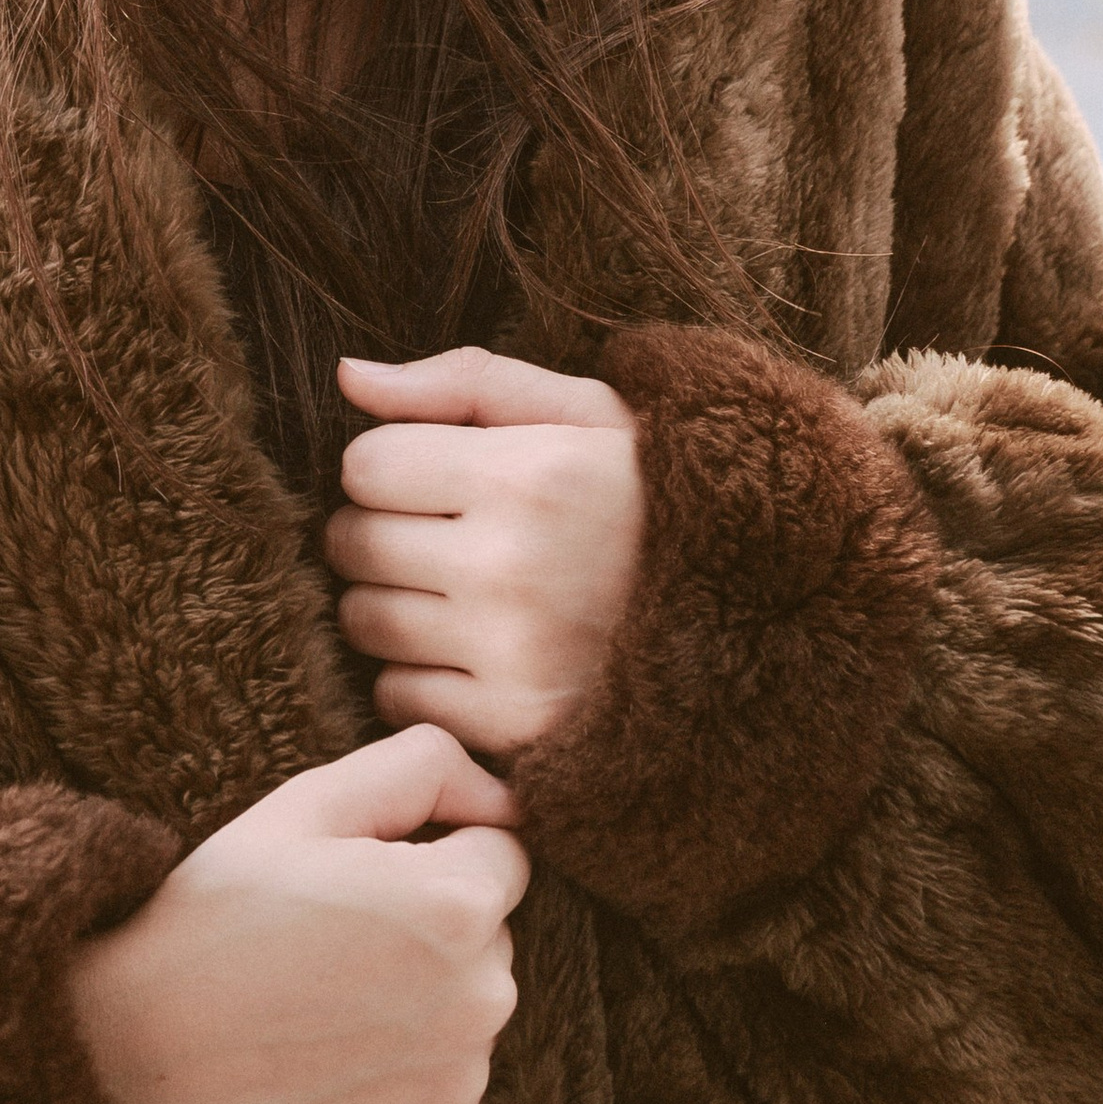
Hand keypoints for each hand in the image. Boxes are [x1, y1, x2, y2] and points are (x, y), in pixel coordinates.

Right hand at [64, 728, 525, 1103]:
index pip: (500, 854)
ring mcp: (461, 1085)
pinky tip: (327, 1067)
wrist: (132, 1054)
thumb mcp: (309, 803)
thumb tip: (508, 800)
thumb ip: (426, 766)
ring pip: (468, 1013)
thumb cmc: (218, 912)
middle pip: (490, 937)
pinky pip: (447, 1088)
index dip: (426, 856)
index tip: (355, 884)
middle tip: (328, 946)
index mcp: (457, 904)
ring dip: (420, 1004)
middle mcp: (482, 1000)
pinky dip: (402, 1077)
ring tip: (319, 1007)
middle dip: (430, 930)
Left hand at [325, 348, 643, 756]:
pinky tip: (473, 649)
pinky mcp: (514, 726)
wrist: (755, 611)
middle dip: (377, 530)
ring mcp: (511, 655)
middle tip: (434, 532)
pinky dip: (417, 676)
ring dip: (391, 602)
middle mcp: (511, 567)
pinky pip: (396, 697)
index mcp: (527, 475)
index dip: (389, 464)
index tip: (432, 473)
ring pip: (365, 623)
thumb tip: (348, 377)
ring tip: (456, 587)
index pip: (366, 464)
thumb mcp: (581, 412)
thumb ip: (464, 383)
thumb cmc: (648, 493)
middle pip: (354, 544)